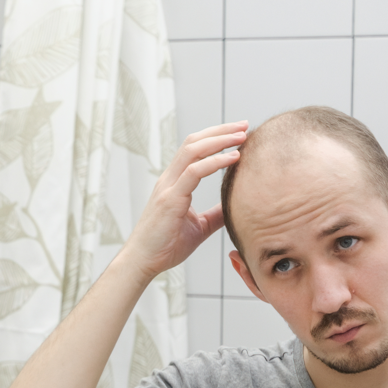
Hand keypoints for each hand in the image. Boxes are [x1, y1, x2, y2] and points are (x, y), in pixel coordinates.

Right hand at [119, 122, 247, 279]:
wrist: (143, 262)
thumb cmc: (166, 245)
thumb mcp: (200, 226)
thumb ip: (216, 214)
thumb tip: (236, 206)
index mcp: (174, 183)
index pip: (194, 149)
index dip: (216, 137)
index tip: (239, 133)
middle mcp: (169, 179)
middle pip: (194, 142)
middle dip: (221, 130)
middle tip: (245, 125)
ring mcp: (168, 187)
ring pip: (193, 150)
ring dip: (220, 140)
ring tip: (242, 136)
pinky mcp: (170, 199)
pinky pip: (194, 172)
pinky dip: (215, 162)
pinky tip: (233, 158)